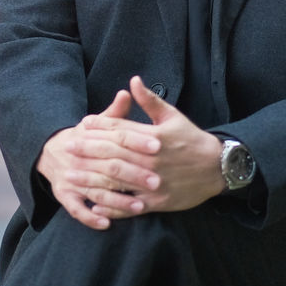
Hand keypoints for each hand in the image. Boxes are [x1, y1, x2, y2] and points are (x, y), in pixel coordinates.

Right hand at [36, 89, 163, 229]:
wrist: (49, 151)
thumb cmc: (83, 138)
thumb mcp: (96, 124)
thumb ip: (114, 113)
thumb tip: (127, 92)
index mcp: (91, 139)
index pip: (117, 139)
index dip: (138, 141)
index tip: (158, 145)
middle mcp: (80, 160)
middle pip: (110, 168)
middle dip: (134, 175)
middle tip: (157, 181)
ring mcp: (71, 179)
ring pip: (97, 191)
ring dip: (118, 201)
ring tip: (140, 206)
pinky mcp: (65, 196)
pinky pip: (77, 209)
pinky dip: (90, 217)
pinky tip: (107, 224)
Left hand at [82, 76, 223, 221]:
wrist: (218, 168)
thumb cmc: (192, 139)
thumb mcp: (173, 116)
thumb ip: (150, 101)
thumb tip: (133, 80)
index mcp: (156, 137)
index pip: (122, 130)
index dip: (101, 126)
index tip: (83, 123)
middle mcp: (153, 159)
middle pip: (114, 153)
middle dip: (88, 150)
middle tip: (68, 147)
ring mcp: (154, 182)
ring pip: (118, 179)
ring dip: (91, 177)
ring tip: (70, 175)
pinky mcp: (157, 201)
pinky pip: (129, 205)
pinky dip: (111, 204)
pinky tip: (92, 202)